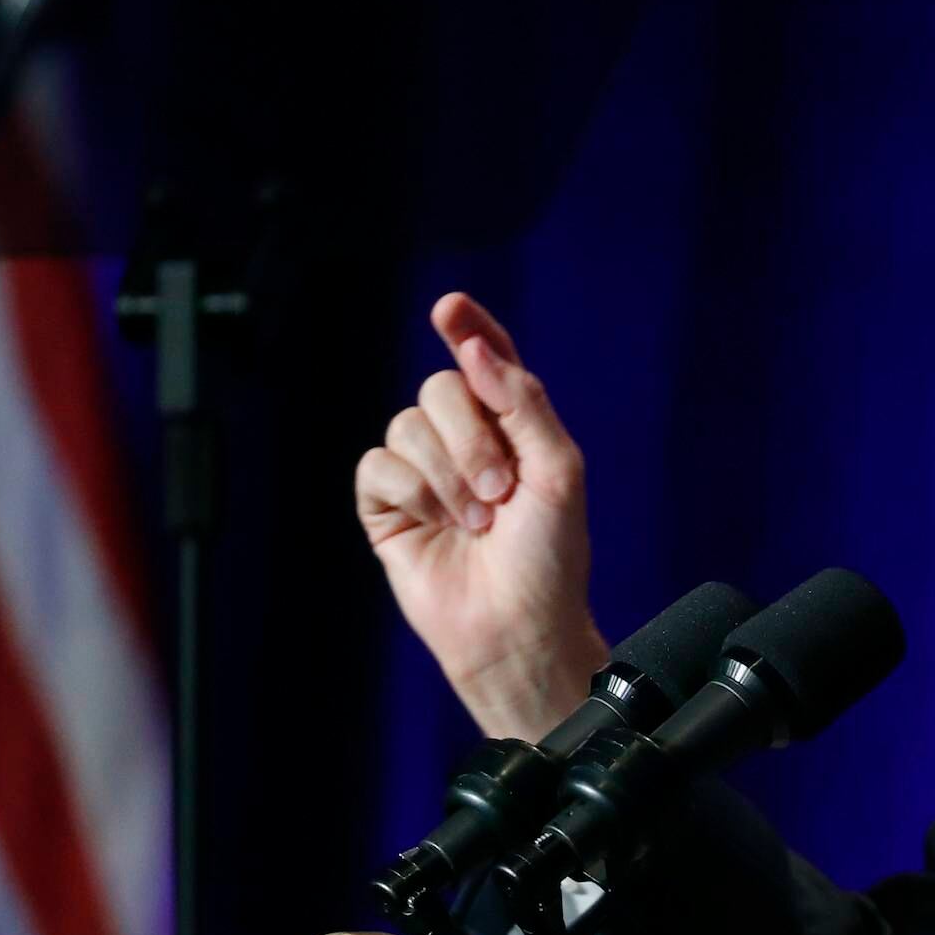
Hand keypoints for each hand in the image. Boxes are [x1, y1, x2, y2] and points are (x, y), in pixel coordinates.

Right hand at [354, 293, 606, 739]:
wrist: (518, 627)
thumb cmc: (550, 556)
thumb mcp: (558, 470)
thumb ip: (523, 402)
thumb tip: (474, 349)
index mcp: (513, 425)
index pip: (485, 359)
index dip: (468, 329)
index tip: (450, 308)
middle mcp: (464, 441)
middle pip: (439, 387)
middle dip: (470, 434)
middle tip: (500, 489)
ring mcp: (423, 472)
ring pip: (406, 424)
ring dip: (447, 473)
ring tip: (478, 520)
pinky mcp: (388, 507)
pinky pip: (377, 465)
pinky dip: (413, 491)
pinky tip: (437, 525)